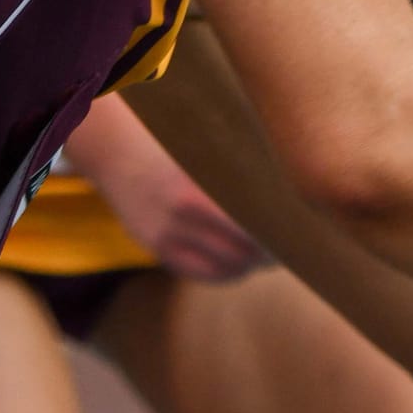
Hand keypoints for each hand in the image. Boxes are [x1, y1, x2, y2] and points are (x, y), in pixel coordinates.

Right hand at [68, 100, 270, 281]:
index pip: (253, 228)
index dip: (280, 234)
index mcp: (197, 187)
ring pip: (226, 268)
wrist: (115, 148)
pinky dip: (225, 270)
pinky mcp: (156, 249)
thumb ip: (239, 172)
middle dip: (269, 253)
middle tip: (290, 244)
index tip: (298, 229)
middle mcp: (180, 216)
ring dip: (249, 264)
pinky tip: (238, 258)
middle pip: (242, 252)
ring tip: (266, 253)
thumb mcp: (205, 148)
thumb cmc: (172, 140)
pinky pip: (202, 272)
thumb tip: (289, 196)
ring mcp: (165, 236)